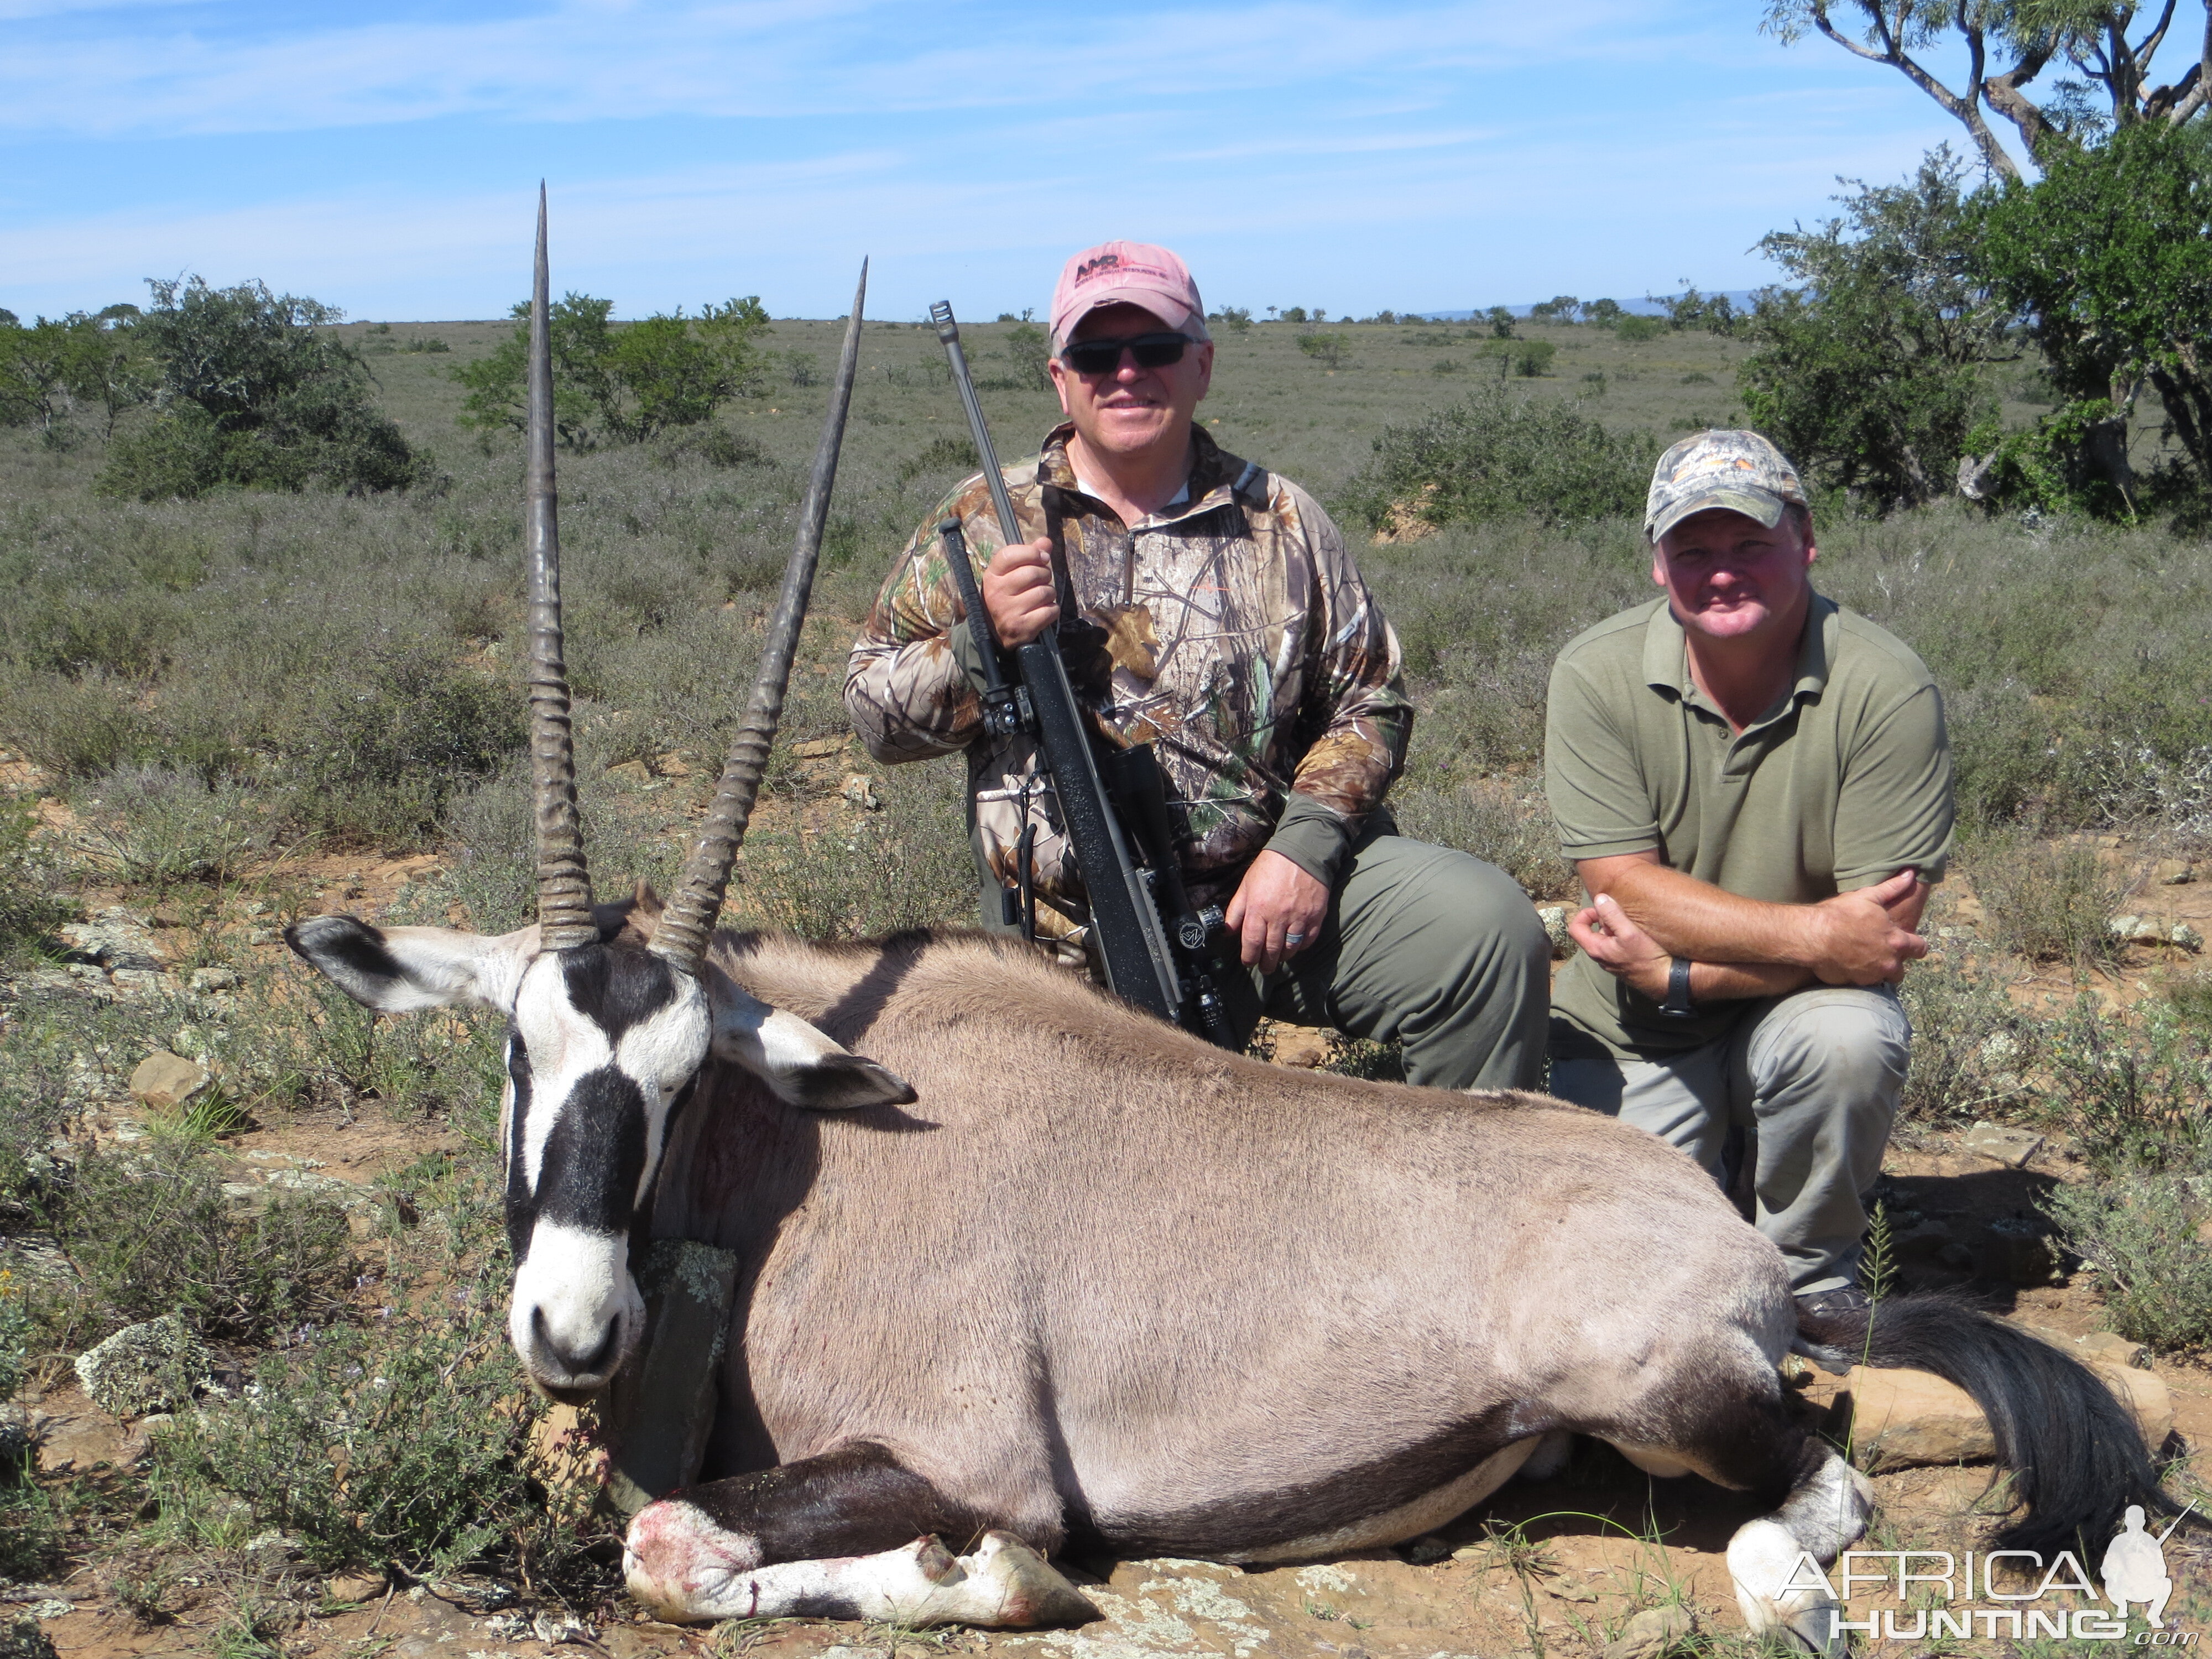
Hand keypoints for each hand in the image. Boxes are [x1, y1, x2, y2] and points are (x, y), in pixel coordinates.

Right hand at [978, 538, 1057, 645]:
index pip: (1011, 554)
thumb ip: (1027, 556)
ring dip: (1049, 593)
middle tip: (1041, 581)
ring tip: (1040, 597)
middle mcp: (997, 593)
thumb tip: (1046, 541)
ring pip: (1045, 591)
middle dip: (1045, 574)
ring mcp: (1009, 611)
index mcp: (991, 576)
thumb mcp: (1008, 576)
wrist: (995, 634)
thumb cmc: (1006, 598)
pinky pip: (1050, 610)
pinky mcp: (1022, 627)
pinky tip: (1042, 611)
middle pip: (1033, 572)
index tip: (1042, 557)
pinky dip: (1052, 610)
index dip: (1032, 552)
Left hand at [1224, 851, 1329, 974]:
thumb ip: (1236, 910)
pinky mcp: (1316, 916)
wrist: (1301, 852)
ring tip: (1279, 958)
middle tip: (1265, 968)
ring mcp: (1299, 917)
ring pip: (1291, 948)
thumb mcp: (1246, 885)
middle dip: (1267, 964)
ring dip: (1283, 957)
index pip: (1252, 942)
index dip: (1249, 957)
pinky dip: (1301, 946)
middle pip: (1272, 950)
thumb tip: (1228, 931)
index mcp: (1258, 909)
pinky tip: (1295, 946)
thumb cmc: (1270, 867)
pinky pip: (1308, 940)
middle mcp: (1279, 917)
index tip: (1248, 962)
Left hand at [1567, 893, 1672, 1000]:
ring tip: (1633, 927)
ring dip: (1616, 927)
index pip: (1575, 928)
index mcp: (1595, 949)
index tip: (1601, 909)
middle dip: (1605, 920)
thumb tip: (1599, 898)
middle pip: (1592, 930)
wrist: (1663, 980)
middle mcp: (1599, 956)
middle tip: (1624, 918)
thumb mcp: (1629, 932)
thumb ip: (1613, 915)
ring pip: (1606, 936)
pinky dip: (1622, 935)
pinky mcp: (1621, 961)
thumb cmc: (1646, 958)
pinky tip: (1636, 936)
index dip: (1584, 914)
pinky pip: (1615, 943)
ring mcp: (1610, 959)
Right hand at [1807, 869, 1927, 985]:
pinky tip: (1846, 962)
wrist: (1812, 935)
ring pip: (1881, 978)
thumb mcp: (1867, 897)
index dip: (1916, 945)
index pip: (1920, 948)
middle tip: (1879, 951)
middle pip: (1901, 970)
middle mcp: (1888, 962)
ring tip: (1862, 958)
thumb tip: (1909, 874)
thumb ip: (1892, 888)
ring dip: (1876, 970)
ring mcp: (1871, 975)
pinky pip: (1861, 982)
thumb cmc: (1840, 915)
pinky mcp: (1853, 983)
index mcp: (1896, 941)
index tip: (1908, 943)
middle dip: (1893, 962)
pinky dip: (1857, 975)